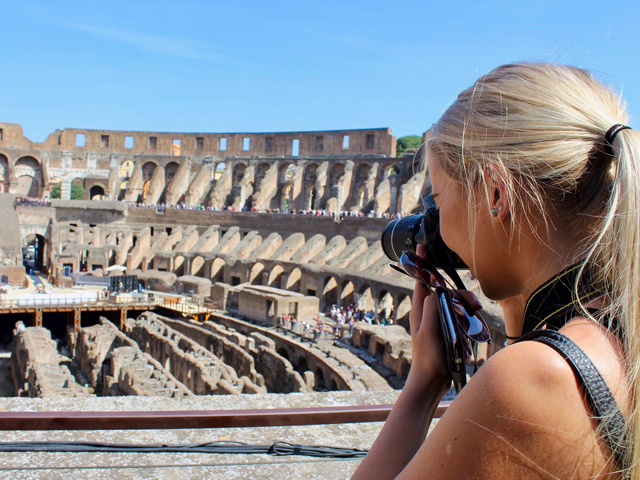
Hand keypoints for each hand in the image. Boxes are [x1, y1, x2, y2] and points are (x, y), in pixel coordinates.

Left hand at [406, 245, 481, 394]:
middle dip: (459, 292)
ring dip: (467, 305)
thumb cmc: (428, 358)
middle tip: (474, 303)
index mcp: (420, 309)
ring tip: (478, 313)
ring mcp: (439, 321)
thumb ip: (431, 308)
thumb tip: (436, 290)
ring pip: (455, 303)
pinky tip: (476, 323)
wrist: (432, 383)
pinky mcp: (448, 331)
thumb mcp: (428, 331)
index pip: (420, 280)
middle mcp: (428, 312)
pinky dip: (469, 317)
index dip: (421, 262)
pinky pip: (460, 317)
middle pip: (444, 291)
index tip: (421, 244)